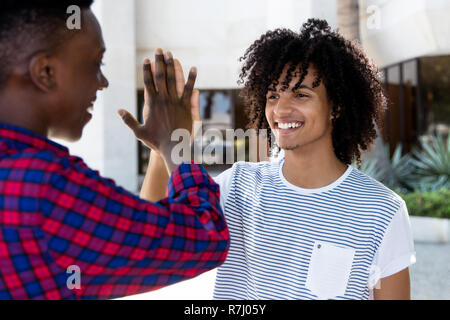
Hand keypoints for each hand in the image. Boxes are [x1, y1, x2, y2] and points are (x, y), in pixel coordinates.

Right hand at [118, 49, 196, 168]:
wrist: (173, 148)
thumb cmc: (156, 142)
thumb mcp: (139, 132)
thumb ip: (129, 120)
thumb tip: (118, 110)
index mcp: (152, 104)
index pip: (148, 83)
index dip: (147, 70)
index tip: (146, 59)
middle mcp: (164, 100)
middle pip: (161, 77)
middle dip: (159, 62)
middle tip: (159, 49)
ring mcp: (176, 102)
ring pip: (174, 80)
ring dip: (173, 66)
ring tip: (171, 54)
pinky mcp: (186, 107)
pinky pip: (190, 90)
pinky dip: (192, 79)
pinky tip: (194, 68)